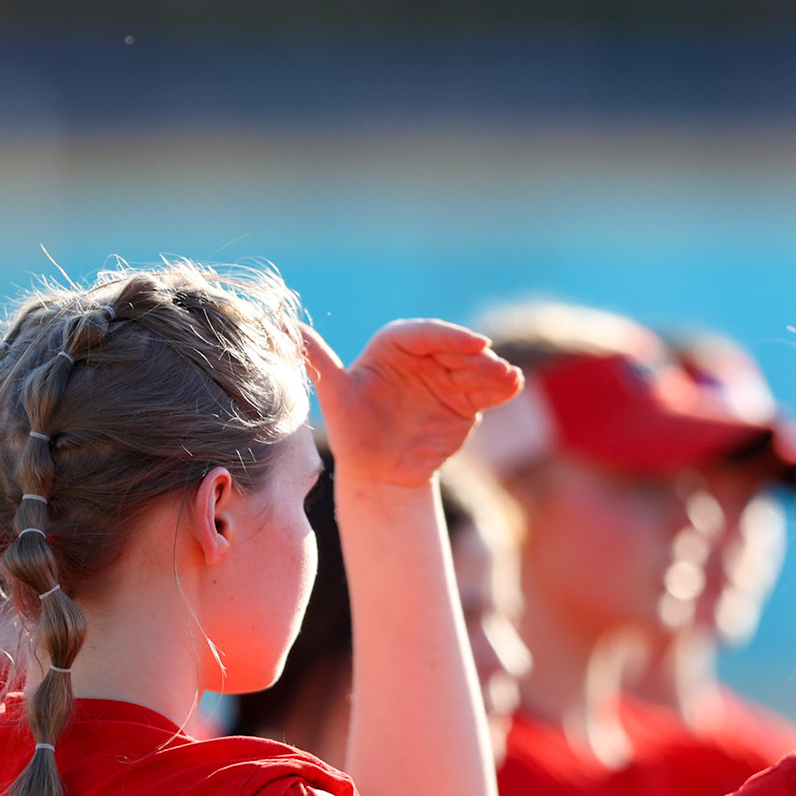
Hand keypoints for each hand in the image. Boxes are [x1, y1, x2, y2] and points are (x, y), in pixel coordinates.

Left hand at [304, 319, 522, 488]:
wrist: (379, 473)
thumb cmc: (352, 432)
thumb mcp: (334, 396)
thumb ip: (315, 360)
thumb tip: (284, 322)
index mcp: (394, 345)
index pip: (425, 333)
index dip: (450, 336)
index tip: (473, 342)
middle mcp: (424, 356)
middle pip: (456, 348)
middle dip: (477, 356)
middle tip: (494, 366)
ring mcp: (448, 377)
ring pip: (476, 367)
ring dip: (494, 370)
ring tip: (508, 380)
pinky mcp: (466, 400)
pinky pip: (487, 390)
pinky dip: (501, 388)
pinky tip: (511, 389)